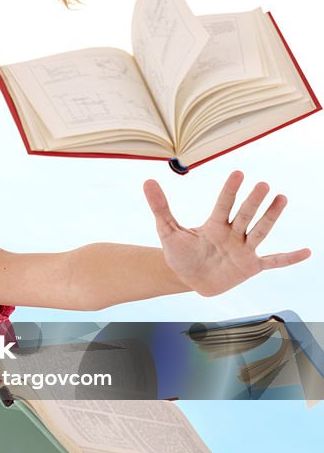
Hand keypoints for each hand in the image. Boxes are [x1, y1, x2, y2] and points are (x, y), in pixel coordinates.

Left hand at [144, 171, 310, 296]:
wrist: (185, 278)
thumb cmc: (179, 253)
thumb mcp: (167, 230)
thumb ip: (160, 206)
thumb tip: (147, 181)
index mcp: (213, 224)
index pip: (223, 204)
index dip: (229, 191)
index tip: (238, 174)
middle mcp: (232, 234)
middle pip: (244, 215)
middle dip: (252, 202)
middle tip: (262, 185)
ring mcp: (243, 249)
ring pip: (259, 231)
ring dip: (270, 217)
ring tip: (281, 198)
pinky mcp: (250, 266)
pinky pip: (273, 261)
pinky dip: (288, 259)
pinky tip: (306, 252)